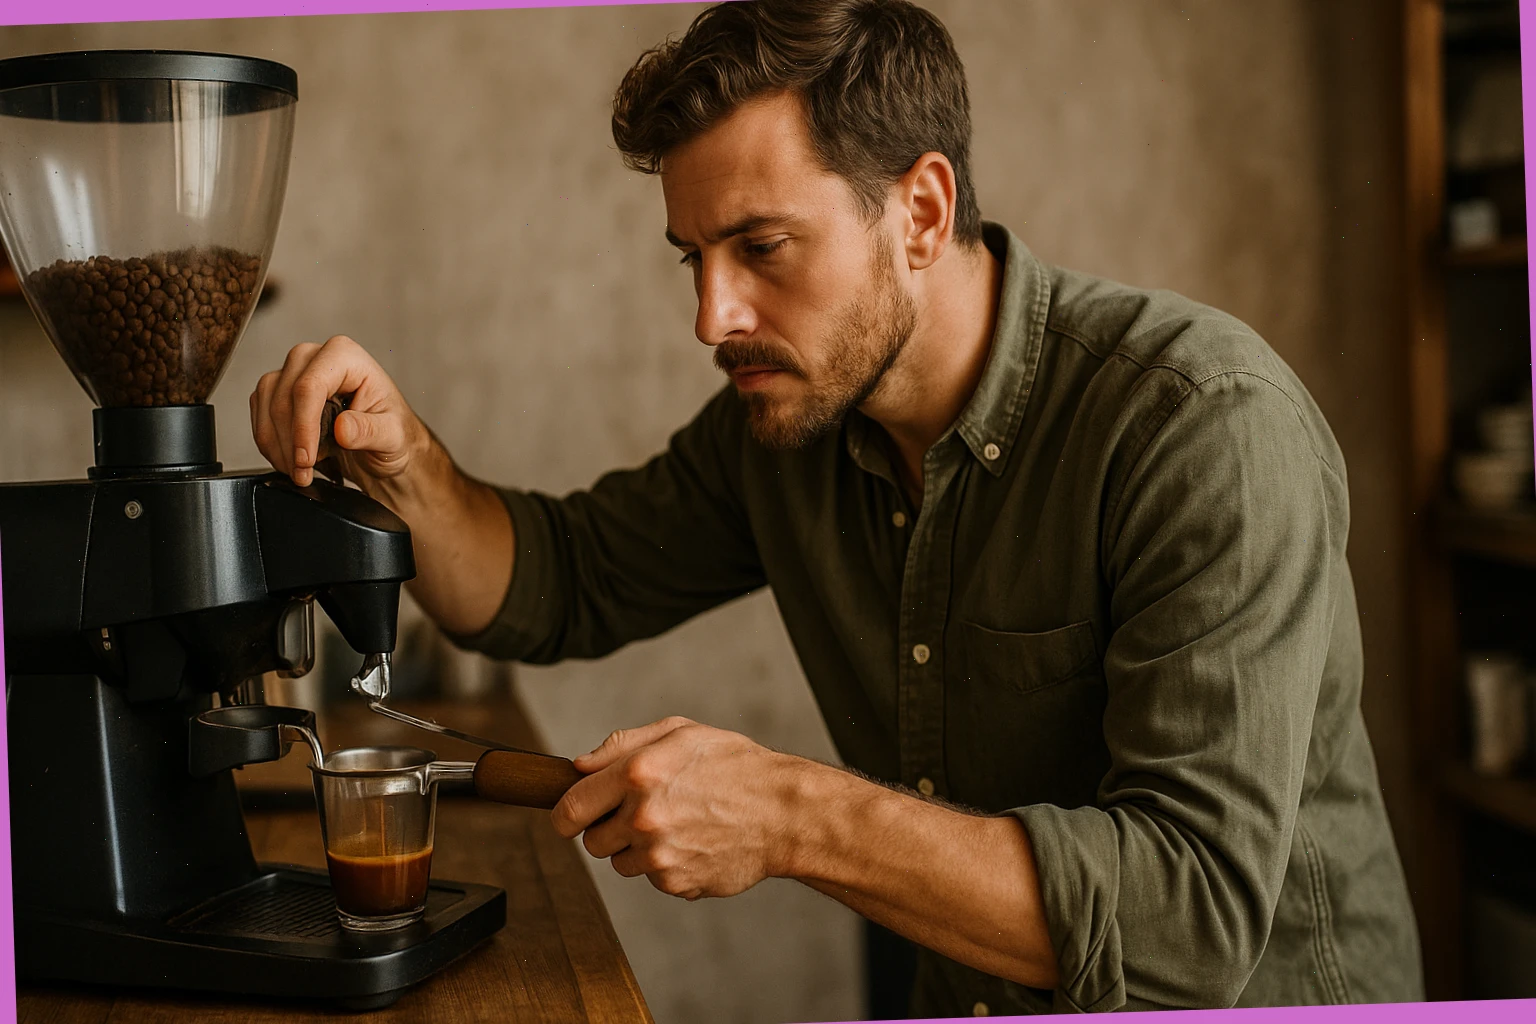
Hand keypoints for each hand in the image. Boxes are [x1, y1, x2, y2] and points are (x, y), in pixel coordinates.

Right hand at [249, 335, 427, 488]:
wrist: (383, 448)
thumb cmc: (392, 434)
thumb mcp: (393, 436)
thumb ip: (371, 431)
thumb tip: (343, 428)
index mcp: (345, 356)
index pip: (309, 387)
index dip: (303, 427)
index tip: (306, 459)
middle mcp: (315, 358)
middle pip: (283, 397)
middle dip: (289, 442)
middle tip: (304, 473)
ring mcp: (294, 372)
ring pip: (266, 404)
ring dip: (277, 446)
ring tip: (300, 471)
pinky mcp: (279, 391)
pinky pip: (260, 414)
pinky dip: (270, 443)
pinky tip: (290, 460)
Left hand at [551, 717, 809, 900]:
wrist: (783, 812)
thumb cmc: (734, 765)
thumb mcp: (680, 733)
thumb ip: (622, 744)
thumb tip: (580, 766)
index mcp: (637, 774)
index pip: (570, 808)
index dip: (564, 814)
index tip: (570, 816)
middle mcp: (643, 817)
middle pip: (591, 842)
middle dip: (608, 829)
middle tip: (640, 813)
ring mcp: (659, 855)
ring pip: (620, 863)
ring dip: (637, 849)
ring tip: (676, 824)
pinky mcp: (675, 882)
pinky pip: (652, 879)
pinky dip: (666, 865)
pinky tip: (694, 842)